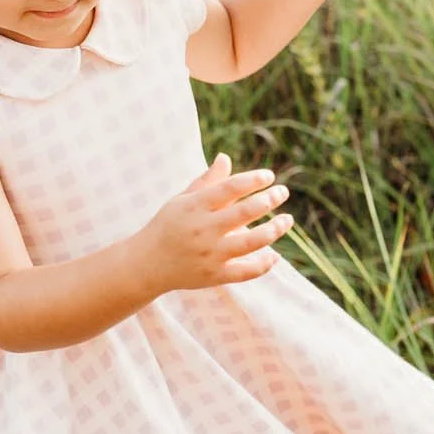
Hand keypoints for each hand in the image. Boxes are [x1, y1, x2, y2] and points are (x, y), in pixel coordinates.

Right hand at [140, 152, 293, 294]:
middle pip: (245, 212)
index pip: (230, 188)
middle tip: (283, 192)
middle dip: (269, 200)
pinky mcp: (214, 276)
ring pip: (252, 242)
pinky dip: (264, 264)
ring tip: (287, 220)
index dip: (253, 179)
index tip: (269, 176)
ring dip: (275, 229)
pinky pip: (247, 271)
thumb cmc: (168, 226)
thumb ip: (207, 181)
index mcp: (194, 206)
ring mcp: (210, 254)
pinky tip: (275, 255)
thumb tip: (225, 157)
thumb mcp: (182, 200)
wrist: (146, 264)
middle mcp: (203, 229)